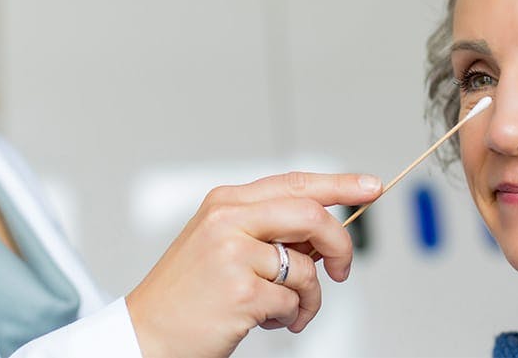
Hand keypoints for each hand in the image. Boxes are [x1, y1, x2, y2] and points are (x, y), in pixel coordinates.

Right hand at [124, 171, 381, 356]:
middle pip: (311, 216)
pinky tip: (264, 322)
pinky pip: (292, 301)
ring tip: (284, 312)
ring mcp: (232, 253)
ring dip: (307, 299)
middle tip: (342, 271)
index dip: (339, 185)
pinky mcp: (240, 290)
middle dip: (340, 245)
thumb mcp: (224, 244)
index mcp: (226, 201)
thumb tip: (328, 232)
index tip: (371, 187)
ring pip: (306, 268)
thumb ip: (270, 230)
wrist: (147, 335)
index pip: (295, 183)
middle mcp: (228, 219)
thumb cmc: (190, 294)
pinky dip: (289, 317)